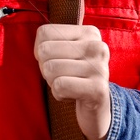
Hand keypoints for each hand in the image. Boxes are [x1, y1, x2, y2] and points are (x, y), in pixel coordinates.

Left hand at [35, 23, 112, 139]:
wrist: (96, 106)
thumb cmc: (74, 75)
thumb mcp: (65, 51)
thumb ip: (50, 40)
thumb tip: (39, 47)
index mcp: (90, 33)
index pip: (45, 33)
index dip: (40, 50)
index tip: (56, 60)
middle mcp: (98, 46)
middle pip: (45, 50)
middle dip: (46, 68)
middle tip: (61, 76)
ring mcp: (100, 67)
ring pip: (50, 68)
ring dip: (53, 82)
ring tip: (68, 85)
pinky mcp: (98, 89)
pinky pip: (60, 86)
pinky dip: (58, 94)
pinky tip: (72, 95)